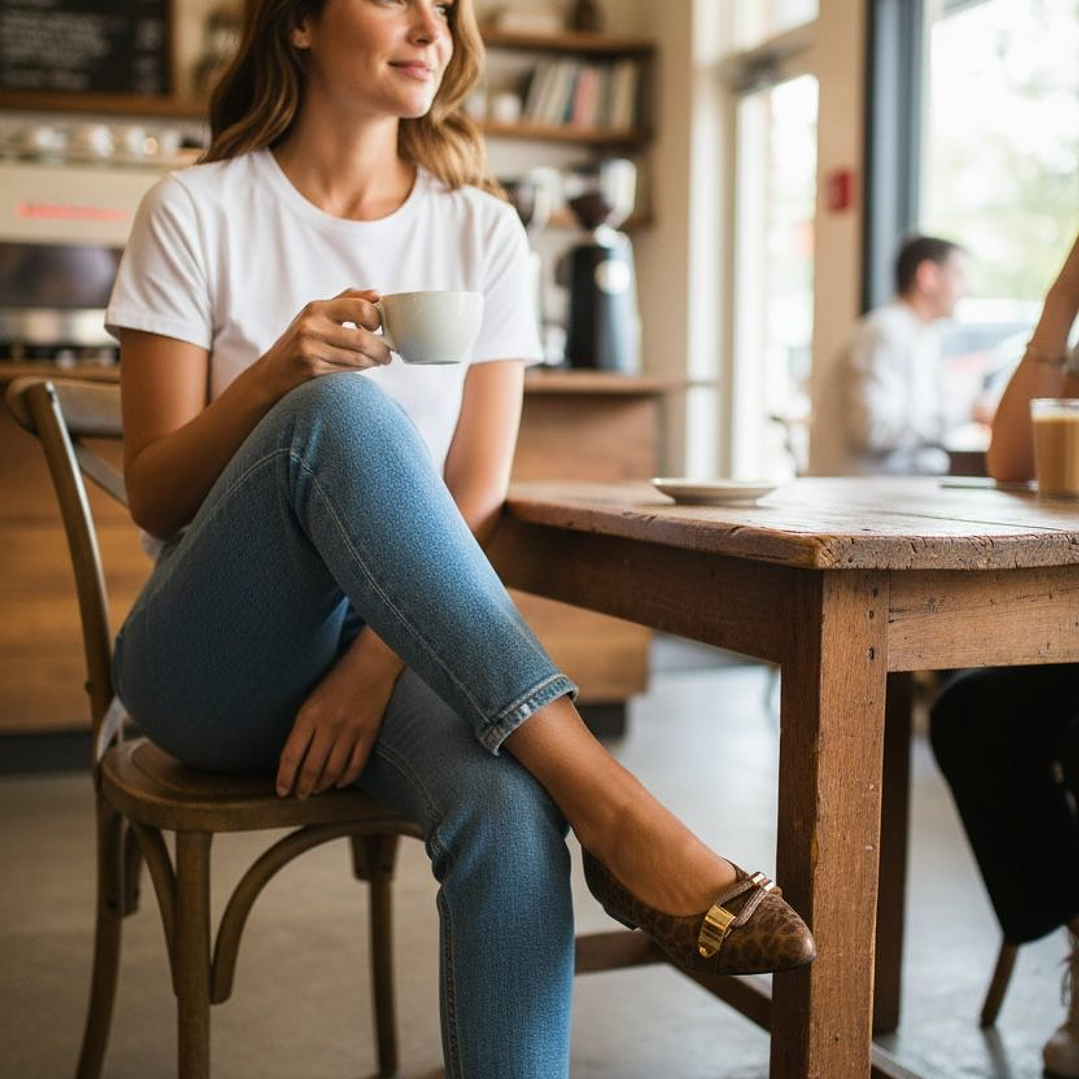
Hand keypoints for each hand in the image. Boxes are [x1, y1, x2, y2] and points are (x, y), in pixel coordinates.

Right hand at [257, 288, 392, 399]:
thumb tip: (377, 294)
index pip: (360, 308)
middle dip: (381, 348)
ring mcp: (311, 349)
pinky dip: (361, 369)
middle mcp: (312, 326)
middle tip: (387, 353)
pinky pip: (349, 370)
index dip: (377, 319)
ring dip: (374, 361)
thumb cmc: (301, 341)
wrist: (273, 373)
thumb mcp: (317, 315)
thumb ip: (347, 301)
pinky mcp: (313, 369)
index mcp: (316, 308)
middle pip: (362, 338)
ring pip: (358, 357)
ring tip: (378, 360)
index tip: (379, 327)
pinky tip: (363, 366)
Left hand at [276, 629, 404, 798]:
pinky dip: (348, 778)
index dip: (285, 778)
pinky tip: (341, 782)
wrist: (372, 662)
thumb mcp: (313, 698)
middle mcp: (328, 725)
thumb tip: (297, 755)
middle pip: (312, 767)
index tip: (282, 791)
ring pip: (333, 770)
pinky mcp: (369, 733)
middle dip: (303, 787)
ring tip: (317, 790)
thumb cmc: (339, 676)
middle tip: (300, 796)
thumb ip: (304, 725)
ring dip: (323, 784)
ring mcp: (350, 730)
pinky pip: (356, 764)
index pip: (291, 756)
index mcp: (309, 714)